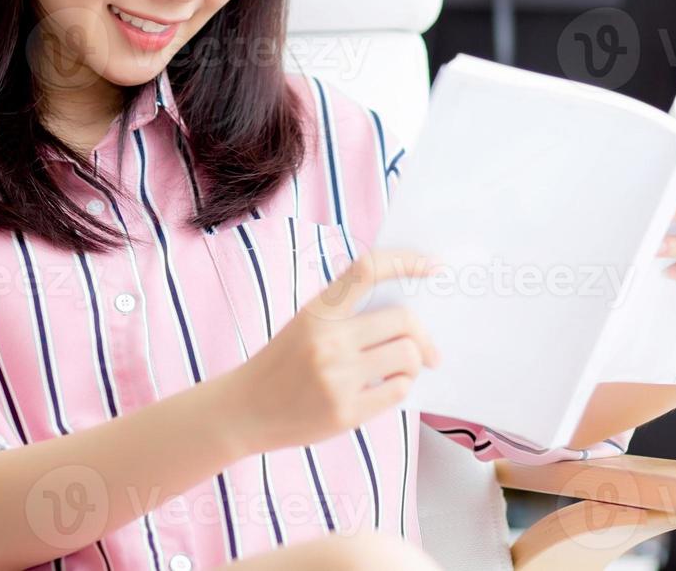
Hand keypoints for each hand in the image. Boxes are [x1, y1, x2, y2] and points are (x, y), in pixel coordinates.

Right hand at [228, 247, 442, 454]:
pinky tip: (385, 388)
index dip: (406, 261)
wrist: (241, 412)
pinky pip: (398, 390)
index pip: (368, 270)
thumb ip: (348, 315)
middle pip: (404, 320)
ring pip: (408, 357)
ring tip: (398, 371)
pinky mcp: (345, 412)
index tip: (433, 266)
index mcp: (317, 310)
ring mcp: (336, 377)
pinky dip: (401, 386)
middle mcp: (328, 340)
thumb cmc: (282, 364)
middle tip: (429, 350)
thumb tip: (410, 317)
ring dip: (413, 363)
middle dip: (423, 335)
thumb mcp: (305, 325)